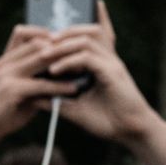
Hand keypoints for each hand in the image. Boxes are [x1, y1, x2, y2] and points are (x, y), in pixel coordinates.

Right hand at [0, 25, 76, 157]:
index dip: (46, 34)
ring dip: (62, 62)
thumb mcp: (19, 89)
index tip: (64, 43)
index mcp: (4, 60)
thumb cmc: (5, 111)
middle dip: (59, 47)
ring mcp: (6, 75)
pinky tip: (72, 89)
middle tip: (79, 54)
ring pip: (40, 58)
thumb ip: (34, 77)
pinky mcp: (11, 90)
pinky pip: (41, 84)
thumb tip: (61, 70)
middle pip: (36, 42)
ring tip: (81, 69)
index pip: (23, 32)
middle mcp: (4, 63)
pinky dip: (59, 86)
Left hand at [45, 3, 165, 147]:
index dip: (65, 35)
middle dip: (61, 34)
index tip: (41, 43)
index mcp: (101, 63)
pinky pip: (88, 58)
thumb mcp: (77, 110)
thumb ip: (58, 100)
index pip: (85, 38)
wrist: (131, 132)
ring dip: (63, 45)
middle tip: (38, 43)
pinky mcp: (112, 72)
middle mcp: (108, 59)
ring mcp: (111, 63)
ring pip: (85, 40)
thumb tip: (34, 98)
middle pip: (85, 32)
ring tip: (43, 54)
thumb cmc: (108, 121)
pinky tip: (54, 70)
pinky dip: (69, 61)